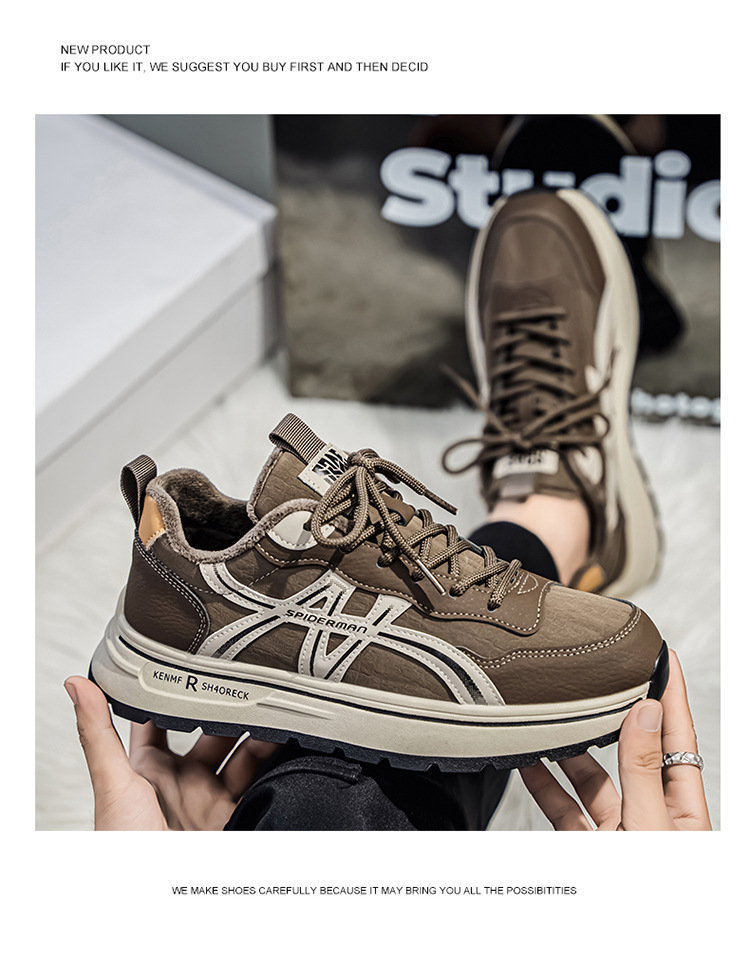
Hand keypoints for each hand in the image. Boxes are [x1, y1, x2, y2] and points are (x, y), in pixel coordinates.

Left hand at [64, 676, 277, 829]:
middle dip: (231, 710)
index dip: (177, 692)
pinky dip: (275, 766)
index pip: (163, 718)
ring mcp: (210, 798)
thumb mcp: (111, 783)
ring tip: (274, 710)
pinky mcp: (235, 816)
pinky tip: (284, 746)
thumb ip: (97, 732)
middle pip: (212, 732)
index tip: (194, 662)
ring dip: (259, 734)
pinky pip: (261, 784)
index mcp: (149, 767)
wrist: (159, 894)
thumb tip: (75, 683)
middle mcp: (183, 780)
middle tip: (248, 684)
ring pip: (242, 755)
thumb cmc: (123, 846)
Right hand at [519, 650, 711, 829]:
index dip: (672, 697)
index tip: (663, 659)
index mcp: (682, 812)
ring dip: (570, 751)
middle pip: (631, 754)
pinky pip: (563, 806)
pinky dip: (544, 785)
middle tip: (598, 682)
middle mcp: (651, 816)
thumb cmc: (650, 894)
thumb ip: (643, 770)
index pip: (679, 740)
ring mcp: (618, 831)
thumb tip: (644, 712)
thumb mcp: (649, 825)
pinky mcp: (587, 844)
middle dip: (611, 718)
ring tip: (552, 720)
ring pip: (592, 779)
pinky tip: (530, 765)